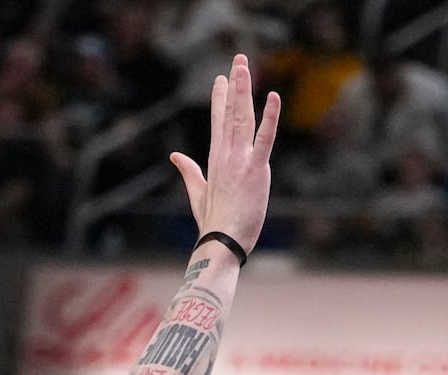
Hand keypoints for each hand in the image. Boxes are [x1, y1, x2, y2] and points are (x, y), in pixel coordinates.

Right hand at [171, 54, 280, 255]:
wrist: (220, 242)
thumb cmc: (212, 223)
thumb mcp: (198, 193)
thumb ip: (189, 171)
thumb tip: (174, 156)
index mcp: (215, 160)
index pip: (218, 122)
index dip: (220, 98)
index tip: (221, 78)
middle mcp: (226, 155)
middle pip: (230, 113)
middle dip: (235, 84)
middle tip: (238, 59)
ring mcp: (240, 161)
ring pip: (243, 118)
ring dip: (244, 90)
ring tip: (245, 66)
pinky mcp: (255, 170)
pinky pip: (264, 139)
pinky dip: (269, 117)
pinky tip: (274, 97)